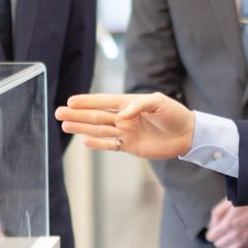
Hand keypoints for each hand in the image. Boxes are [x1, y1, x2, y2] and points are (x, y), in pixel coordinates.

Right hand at [55, 92, 194, 158]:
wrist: (188, 133)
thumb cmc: (175, 114)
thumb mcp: (159, 102)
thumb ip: (138, 105)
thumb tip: (122, 114)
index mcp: (129, 103)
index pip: (103, 101)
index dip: (87, 102)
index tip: (70, 101)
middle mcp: (124, 117)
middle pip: (96, 116)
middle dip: (77, 115)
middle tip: (58, 113)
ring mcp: (126, 132)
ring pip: (99, 130)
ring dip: (82, 128)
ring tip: (65, 125)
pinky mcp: (131, 146)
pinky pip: (111, 144)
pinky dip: (98, 144)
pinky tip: (85, 141)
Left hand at [206, 200, 247, 247]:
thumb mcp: (229, 201)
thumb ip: (218, 213)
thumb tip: (211, 225)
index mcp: (228, 223)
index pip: (212, 237)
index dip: (212, 234)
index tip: (214, 233)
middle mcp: (236, 235)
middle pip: (219, 246)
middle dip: (219, 241)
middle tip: (223, 237)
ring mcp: (247, 242)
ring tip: (231, 243)